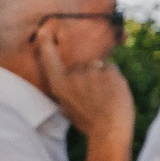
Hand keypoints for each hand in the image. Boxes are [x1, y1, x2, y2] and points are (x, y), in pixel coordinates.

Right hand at [38, 25, 134, 160]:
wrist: (109, 130)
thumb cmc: (89, 121)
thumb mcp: (68, 106)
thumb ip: (68, 89)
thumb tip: (71, 79)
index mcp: (58, 85)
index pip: (48, 57)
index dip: (45, 42)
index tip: (44, 30)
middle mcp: (71, 75)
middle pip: (82, 64)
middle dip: (90, 75)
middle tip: (95, 96)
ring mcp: (90, 71)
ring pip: (99, 66)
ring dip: (103, 76)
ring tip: (105, 96)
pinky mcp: (108, 70)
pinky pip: (112, 68)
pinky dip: (115, 78)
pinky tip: (114, 93)